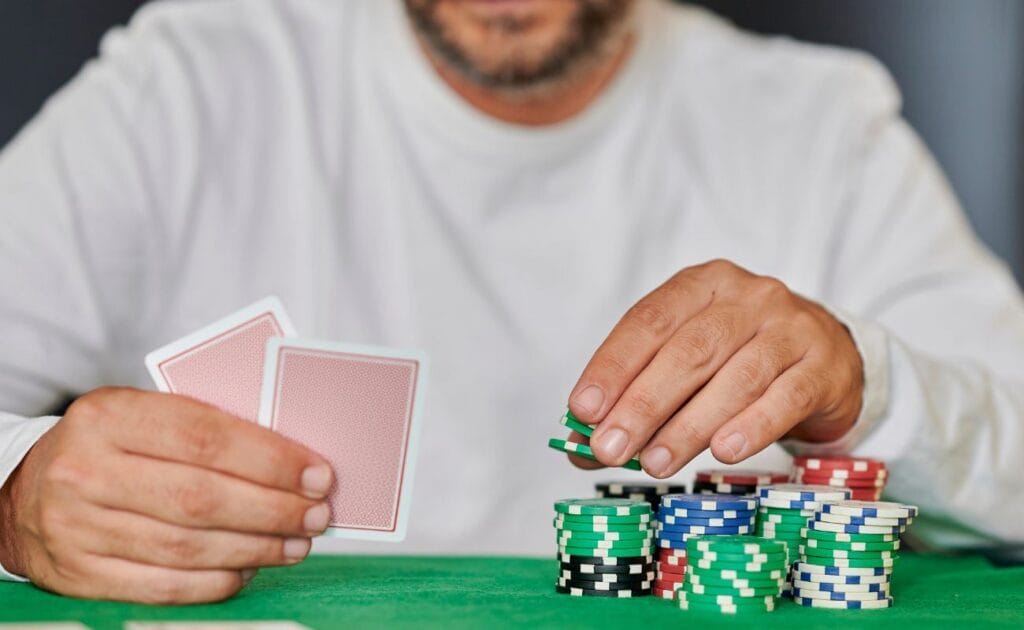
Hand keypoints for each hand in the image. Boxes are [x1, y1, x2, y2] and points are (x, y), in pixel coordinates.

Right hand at [0, 387, 333, 603]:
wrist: (26, 493)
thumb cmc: (109, 447)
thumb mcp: (142, 415)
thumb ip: (205, 428)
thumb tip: (292, 460)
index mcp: (108, 415)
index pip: (206, 437)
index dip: (271, 459)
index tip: (316, 473)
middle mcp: (85, 470)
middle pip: (202, 498)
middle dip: (274, 509)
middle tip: (316, 514)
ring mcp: (76, 527)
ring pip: (188, 548)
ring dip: (256, 548)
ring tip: (296, 543)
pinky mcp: (78, 574)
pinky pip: (164, 587)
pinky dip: (217, 582)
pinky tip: (250, 568)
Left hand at [566, 259, 863, 476]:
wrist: (827, 355)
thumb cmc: (740, 358)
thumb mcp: (688, 361)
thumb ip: (638, 396)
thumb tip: (584, 448)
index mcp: (702, 285)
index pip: (648, 321)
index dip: (613, 366)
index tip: (583, 410)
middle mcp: (747, 297)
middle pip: (688, 351)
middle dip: (643, 404)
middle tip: (610, 448)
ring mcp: (790, 327)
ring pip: (734, 377)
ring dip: (689, 425)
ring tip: (655, 462)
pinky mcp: (823, 365)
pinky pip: (784, 397)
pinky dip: (751, 426)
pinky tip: (722, 451)